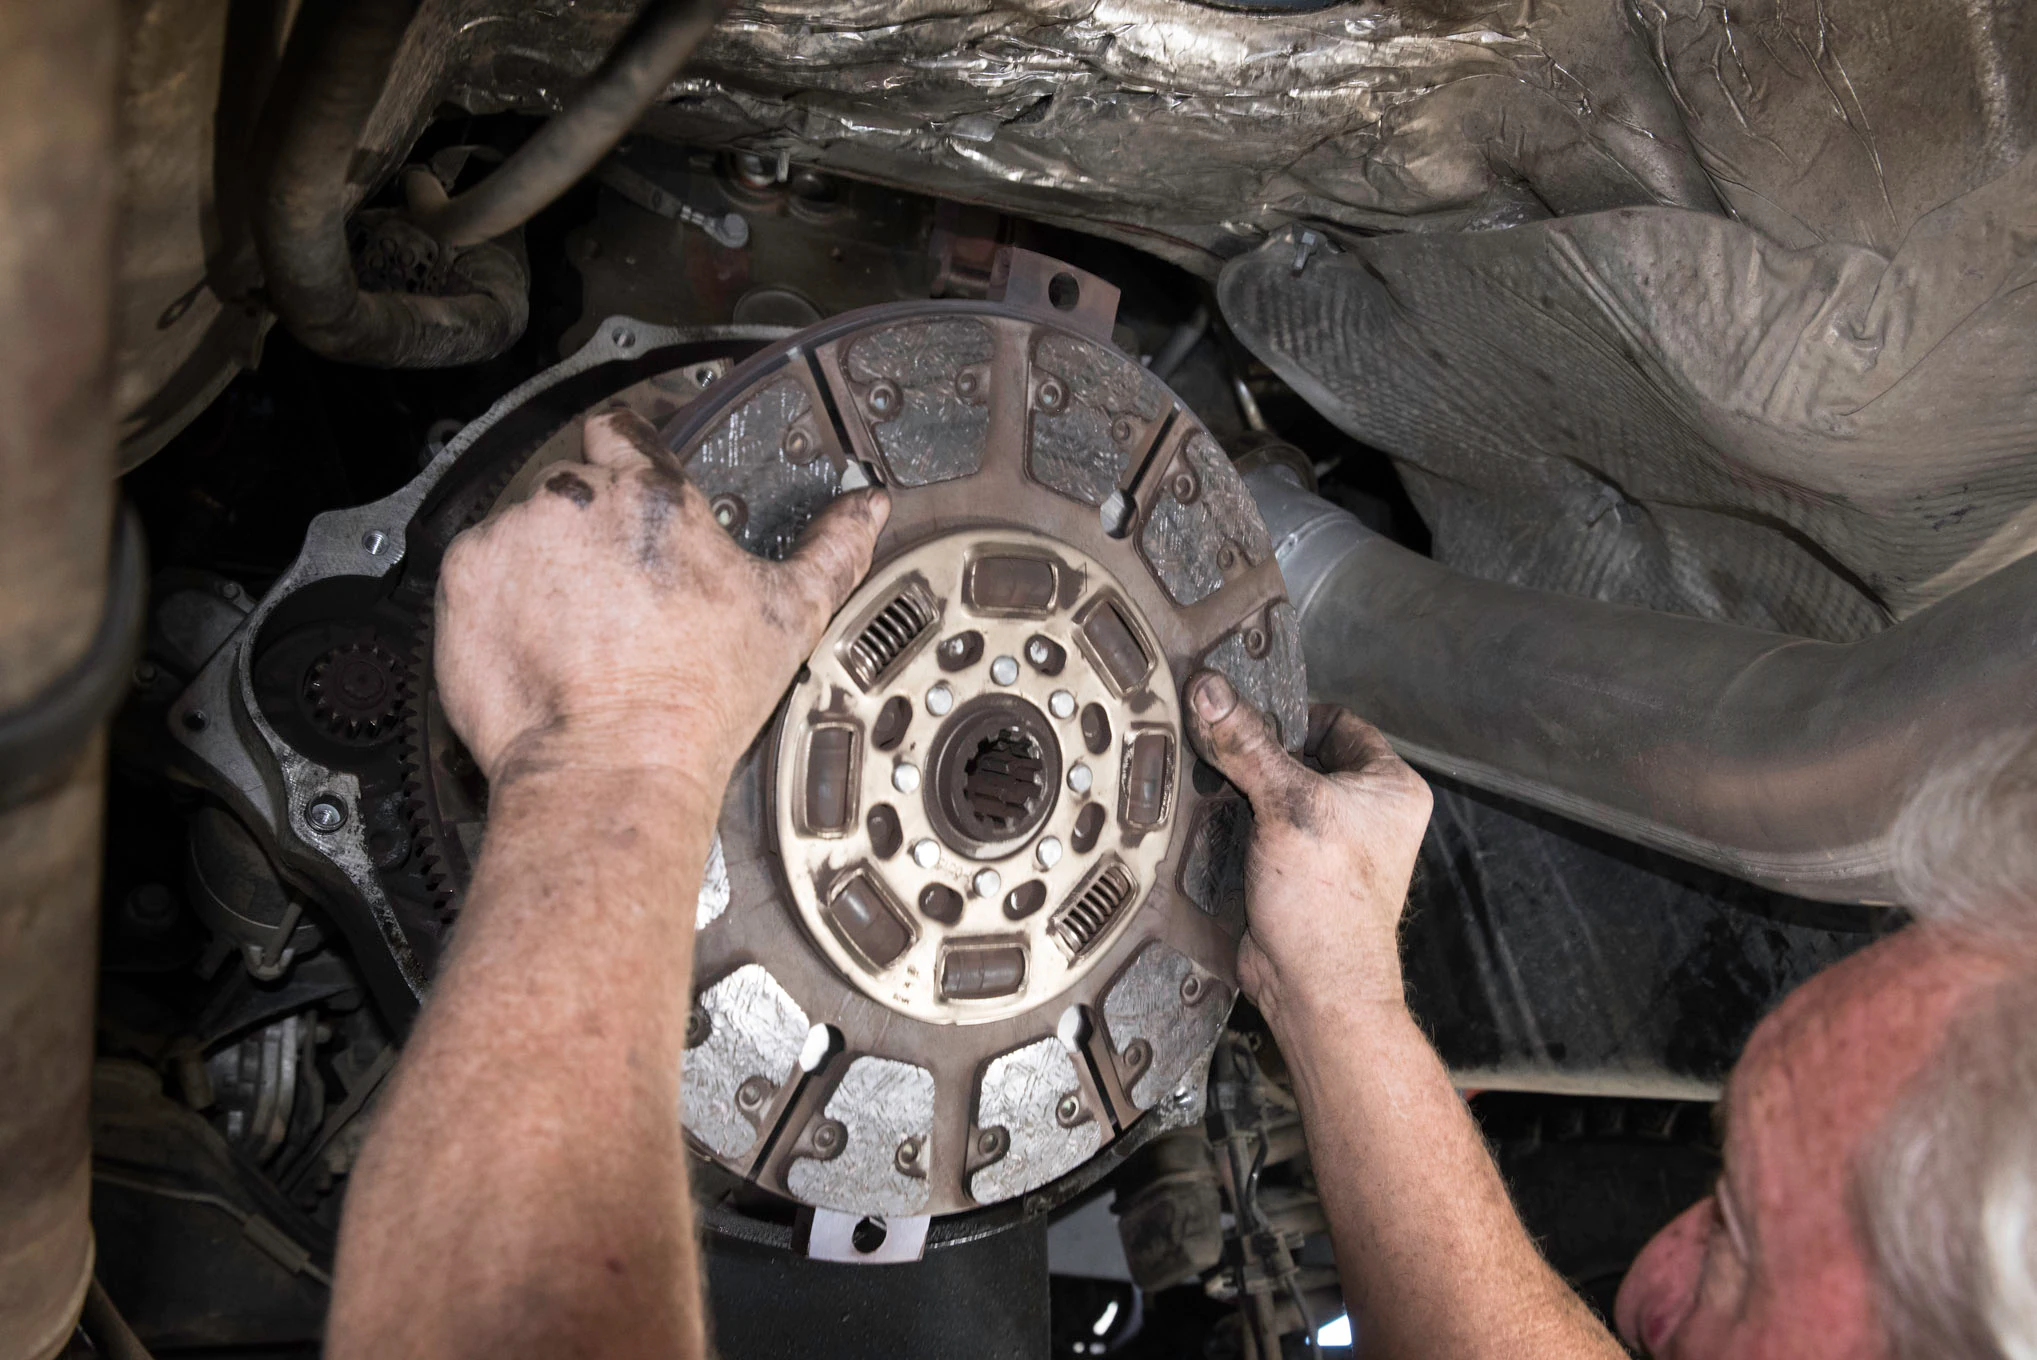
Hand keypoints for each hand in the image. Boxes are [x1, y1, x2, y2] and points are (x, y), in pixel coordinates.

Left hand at [435, 410, 889, 795]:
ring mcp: (512, 537)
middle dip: (591, 525)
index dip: (629, 450)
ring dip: (544, 561)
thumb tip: (866, 508)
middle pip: (574, 484)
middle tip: (615, 587)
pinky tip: (540, 640)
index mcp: (651, 493)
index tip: (633, 481)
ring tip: (578, 625)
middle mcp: (575, 499)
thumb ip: (832, 547)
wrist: (610, 764)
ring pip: (525, 527)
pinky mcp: (464, 580)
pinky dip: (500, 597)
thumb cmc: (697, 697)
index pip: (625, 426)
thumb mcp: (789, 614)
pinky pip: (480, 570)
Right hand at [1185, 673, 1432, 1029]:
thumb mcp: (1288, 805)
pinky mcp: (1297, 869)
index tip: (1248, 712)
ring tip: (1213, 781)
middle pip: (1302, 756)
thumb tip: (1212, 693)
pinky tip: (1212, 819)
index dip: (1293, 713)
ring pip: (1277, 793)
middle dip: (1260, 754)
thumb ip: (1248, 745)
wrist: (1315, 989)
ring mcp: (1332, 843)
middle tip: (1221, 746)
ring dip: (1244, 790)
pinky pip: (1262, 828)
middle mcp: (1367, 813)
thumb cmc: (1331, 907)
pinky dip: (1236, 823)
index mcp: (1391, 787)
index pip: (1338, 722)